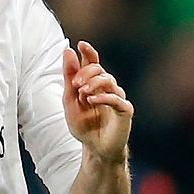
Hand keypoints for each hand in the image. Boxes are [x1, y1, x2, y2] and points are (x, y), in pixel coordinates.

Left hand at [63, 40, 133, 158]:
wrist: (95, 149)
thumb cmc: (84, 126)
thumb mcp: (70, 101)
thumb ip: (69, 78)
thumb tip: (68, 51)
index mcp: (94, 85)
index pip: (93, 63)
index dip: (89, 52)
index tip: (81, 44)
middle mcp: (108, 88)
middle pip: (100, 70)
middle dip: (86, 73)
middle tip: (75, 84)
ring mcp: (118, 98)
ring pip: (109, 81)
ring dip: (94, 84)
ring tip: (82, 93)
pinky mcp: (125, 111)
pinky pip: (117, 99)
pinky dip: (104, 97)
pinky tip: (91, 99)